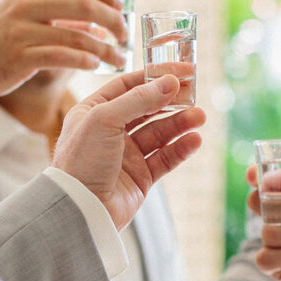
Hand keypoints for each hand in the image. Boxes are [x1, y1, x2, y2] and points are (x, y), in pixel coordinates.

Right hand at [0, 0, 128, 99]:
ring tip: (118, 58)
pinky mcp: (20, 57)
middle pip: (85, 4)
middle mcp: (25, 5)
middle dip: (113, 20)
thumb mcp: (18, 16)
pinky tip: (95, 66)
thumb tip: (96, 19)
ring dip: (105, 48)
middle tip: (124, 35)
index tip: (121, 5)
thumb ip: (53, 12)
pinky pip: (63, 56)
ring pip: (79, 34)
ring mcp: (22, 30)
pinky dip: (85, 60)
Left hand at [52, 71, 205, 230]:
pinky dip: (181, 149)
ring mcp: (125, 155)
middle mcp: (109, 132)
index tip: (181, 70)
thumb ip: (138, 99)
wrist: (80, 210)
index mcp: (93, 112)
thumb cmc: (82, 161)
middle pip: (147, 108)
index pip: (128, 86)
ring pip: (159, 133)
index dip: (155, 76)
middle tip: (195, 93)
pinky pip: (165, 159)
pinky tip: (195, 140)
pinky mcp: (140, 178)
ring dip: (180, 123)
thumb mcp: (104, 119)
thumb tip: (170, 82)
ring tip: (200, 116)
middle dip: (171, 100)